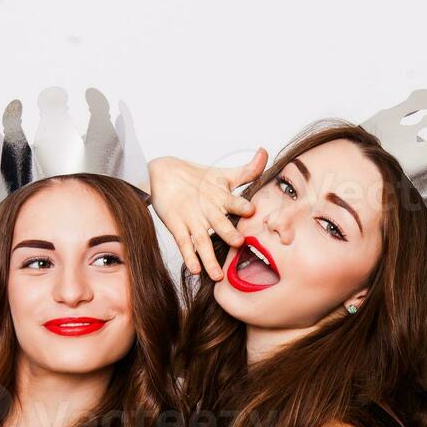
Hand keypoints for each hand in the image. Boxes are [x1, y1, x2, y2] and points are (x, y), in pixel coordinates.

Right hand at [147, 150, 266, 280]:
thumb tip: (265, 151)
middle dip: (228, 232)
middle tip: (238, 242)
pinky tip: (194, 270)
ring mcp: (191, 219)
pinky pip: (183, 244)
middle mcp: (207, 209)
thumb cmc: (198, 179)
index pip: (233, 201)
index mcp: (220, 197)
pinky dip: (188, 257)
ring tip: (217, 275)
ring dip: (209, 257)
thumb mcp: (224, 175)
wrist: (161, 174)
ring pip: (201, 240)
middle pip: (219, 222)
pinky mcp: (176, 226)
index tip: (252, 210)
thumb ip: (248, 170)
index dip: (242, 205)